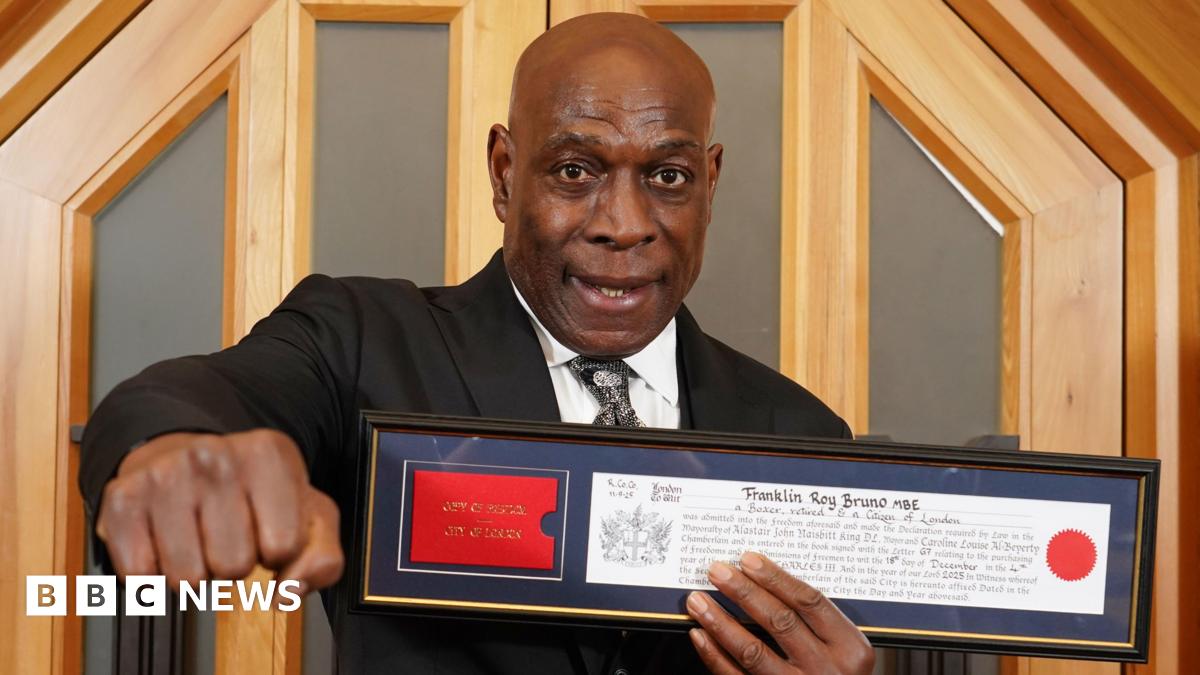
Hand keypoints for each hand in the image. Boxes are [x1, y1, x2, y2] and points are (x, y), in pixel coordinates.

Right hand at [95, 429, 343, 597]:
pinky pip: (141, 577)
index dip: (278, 550)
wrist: (180, 457)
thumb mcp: (308, 514)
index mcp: (268, 453)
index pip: (284, 546)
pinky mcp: (121, 500)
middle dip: (234, 563)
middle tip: (227, 535)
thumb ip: (323, 558)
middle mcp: (213, 455)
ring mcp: (164, 474)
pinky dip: (155, 573)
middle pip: (234, 566)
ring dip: (196, 572)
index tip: (267, 529)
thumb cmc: (251, 492)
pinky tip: (166, 541)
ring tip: (198, 538)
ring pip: (188, 579)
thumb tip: (290, 589)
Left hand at [687, 551, 873, 674]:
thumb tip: (764, 581)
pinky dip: (715, 656)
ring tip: (699, 601)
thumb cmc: (838, 674)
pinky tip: (701, 636)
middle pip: (780, 621)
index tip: (748, 560)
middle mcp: (827, 669)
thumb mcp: (844, 650)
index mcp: (850, 648)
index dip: (776, 578)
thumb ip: (817, 622)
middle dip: (744, 592)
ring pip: (754, 651)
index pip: (809, 602)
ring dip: (721, 622)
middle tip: (717, 571)